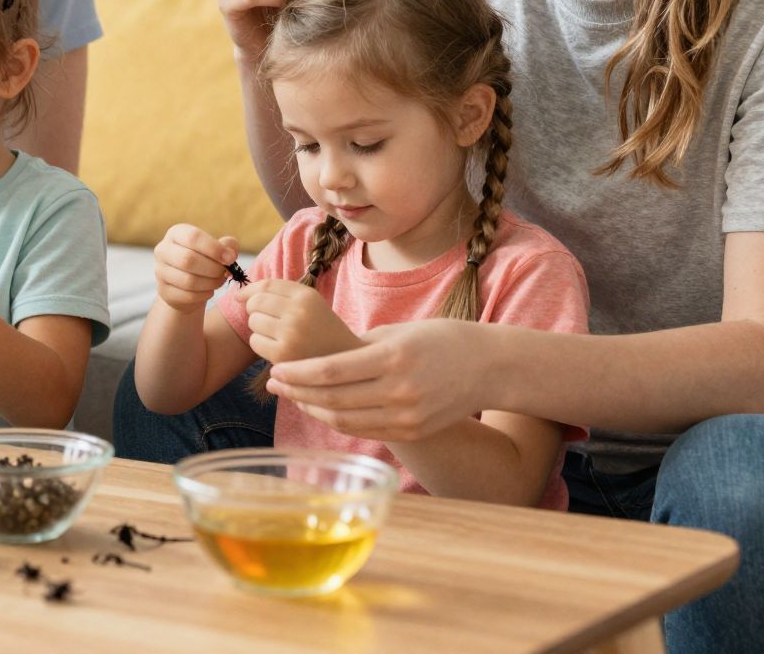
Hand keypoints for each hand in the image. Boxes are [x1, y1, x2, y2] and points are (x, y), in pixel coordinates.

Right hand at [152, 224, 238, 313]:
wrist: (187, 283)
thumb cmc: (205, 259)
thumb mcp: (218, 248)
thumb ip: (228, 246)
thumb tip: (229, 254)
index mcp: (176, 233)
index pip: (193, 237)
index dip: (214, 248)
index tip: (230, 258)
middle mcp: (163, 250)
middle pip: (188, 260)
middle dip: (213, 268)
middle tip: (225, 272)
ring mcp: (160, 272)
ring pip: (188, 281)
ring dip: (211, 283)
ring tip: (219, 281)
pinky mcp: (164, 291)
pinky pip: (187, 296)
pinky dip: (204, 295)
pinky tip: (209, 290)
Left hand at [243, 279, 357, 363]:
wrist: (344, 360)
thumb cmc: (321, 329)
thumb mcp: (310, 303)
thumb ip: (280, 293)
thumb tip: (239, 295)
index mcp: (307, 296)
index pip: (266, 285)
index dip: (249, 290)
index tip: (240, 297)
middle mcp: (299, 312)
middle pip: (255, 303)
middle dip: (254, 311)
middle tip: (268, 321)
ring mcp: (291, 333)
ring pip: (253, 322)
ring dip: (258, 328)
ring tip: (277, 335)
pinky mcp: (283, 354)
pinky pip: (255, 341)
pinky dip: (260, 344)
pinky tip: (276, 348)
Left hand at [267, 319, 493, 441]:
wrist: (489, 367)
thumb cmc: (440, 339)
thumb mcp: (398, 332)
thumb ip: (358, 346)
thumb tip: (317, 358)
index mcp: (392, 357)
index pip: (330, 371)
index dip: (297, 374)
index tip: (275, 370)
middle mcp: (399, 390)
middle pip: (331, 398)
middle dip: (296, 392)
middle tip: (274, 383)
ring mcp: (407, 416)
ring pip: (344, 420)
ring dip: (312, 409)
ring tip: (293, 396)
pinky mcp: (412, 431)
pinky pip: (363, 431)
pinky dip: (337, 422)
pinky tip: (322, 409)